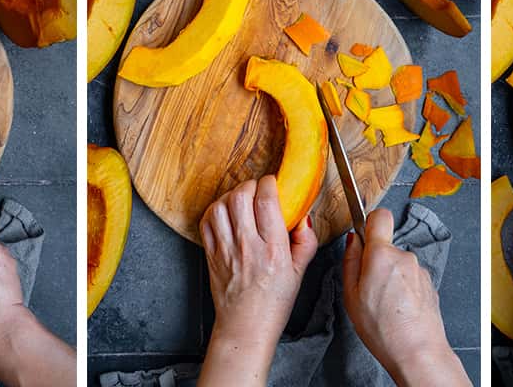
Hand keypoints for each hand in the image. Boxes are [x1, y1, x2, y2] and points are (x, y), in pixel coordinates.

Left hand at [200, 177, 316, 358]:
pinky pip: (206, 222)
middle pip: (240, 197)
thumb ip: (306, 243)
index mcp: (273, 251)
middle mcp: (248, 247)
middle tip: (256, 190)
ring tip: (240, 200)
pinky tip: (225, 213)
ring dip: (231, 196)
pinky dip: (214, 210)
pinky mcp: (211, 255)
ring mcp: (226, 251)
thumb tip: (305, 218)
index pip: (267, 202)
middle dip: (249, 185)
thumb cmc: (272, 304)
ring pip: (220, 206)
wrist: (245, 329)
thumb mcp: (299, 274)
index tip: (272, 183)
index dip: (269, 183)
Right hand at [342, 209, 465, 385]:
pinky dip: (404, 290)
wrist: (418, 353)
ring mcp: (420, 270)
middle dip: (377, 262)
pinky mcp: (430, 284)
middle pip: (387, 247)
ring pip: (399, 265)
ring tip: (386, 306)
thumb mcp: (351, 296)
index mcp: (382, 254)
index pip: (380, 216)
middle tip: (370, 289)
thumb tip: (353, 240)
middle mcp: (404, 256)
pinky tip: (399, 311)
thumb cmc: (383, 329)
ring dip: (392, 278)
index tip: (364, 238)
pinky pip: (411, 279)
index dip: (370, 223)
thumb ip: (350, 261)